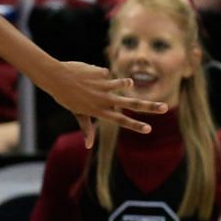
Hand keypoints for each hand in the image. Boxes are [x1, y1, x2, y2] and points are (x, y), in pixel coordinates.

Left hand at [41, 59, 164, 146]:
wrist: (55, 78)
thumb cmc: (65, 97)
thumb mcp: (77, 113)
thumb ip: (86, 128)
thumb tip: (89, 146)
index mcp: (99, 111)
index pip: (121, 120)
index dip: (135, 125)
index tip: (149, 129)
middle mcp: (103, 100)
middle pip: (131, 104)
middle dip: (149, 107)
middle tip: (164, 108)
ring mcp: (103, 87)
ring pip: (123, 85)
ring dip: (126, 83)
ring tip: (129, 83)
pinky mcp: (101, 74)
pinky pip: (107, 74)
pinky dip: (100, 74)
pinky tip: (88, 74)